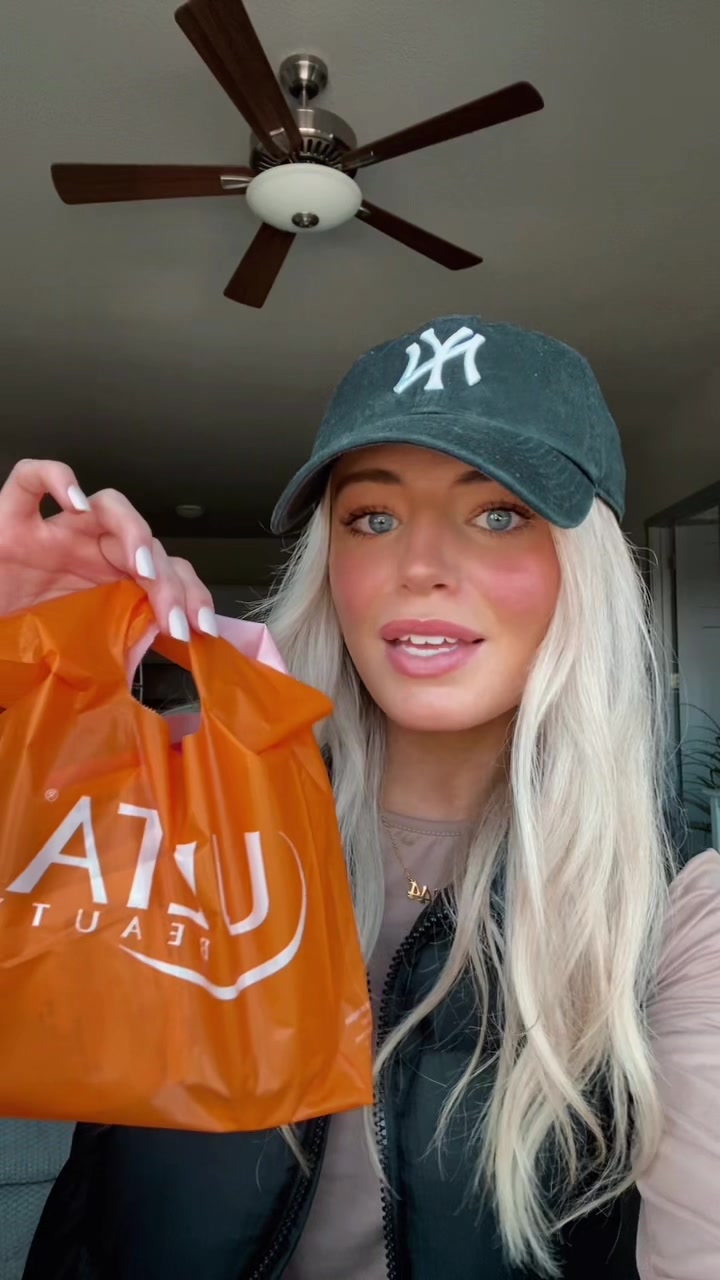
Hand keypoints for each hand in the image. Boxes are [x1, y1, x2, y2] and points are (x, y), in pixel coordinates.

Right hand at [0, 459, 217, 638]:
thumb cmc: (24, 634)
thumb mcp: (84, 647)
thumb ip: (125, 641)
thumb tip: (173, 656)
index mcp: (111, 576)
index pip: (168, 569)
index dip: (191, 594)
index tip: (201, 628)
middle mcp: (91, 546)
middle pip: (149, 542)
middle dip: (169, 580)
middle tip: (174, 620)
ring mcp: (54, 531)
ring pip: (109, 506)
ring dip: (135, 533)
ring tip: (142, 568)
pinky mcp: (9, 520)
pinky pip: (32, 477)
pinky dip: (56, 479)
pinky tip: (75, 502)